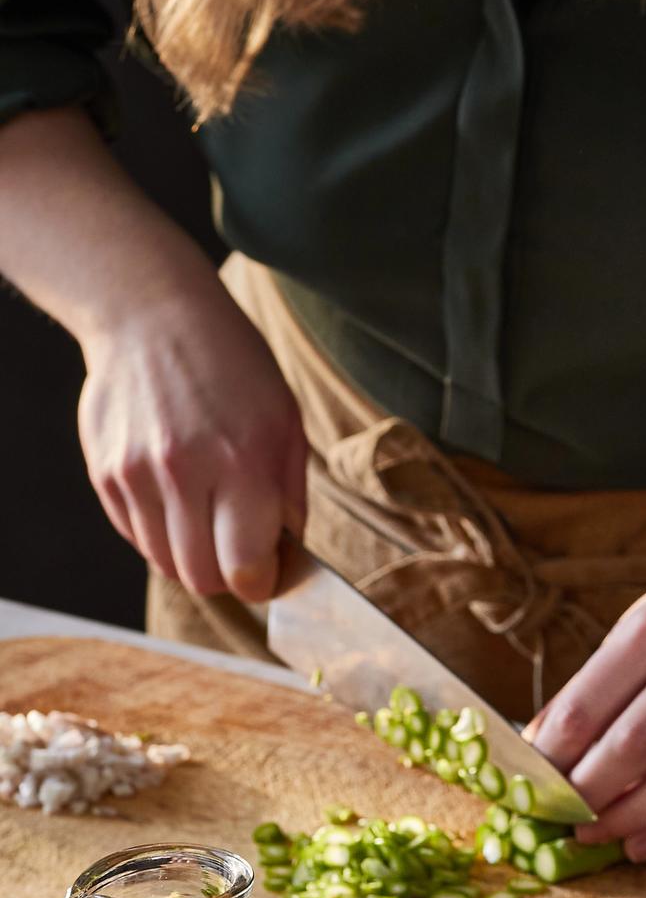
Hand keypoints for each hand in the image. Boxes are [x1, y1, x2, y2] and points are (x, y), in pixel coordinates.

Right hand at [77, 281, 306, 603]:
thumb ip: (289, 500)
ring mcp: (136, 474)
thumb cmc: (233, 370)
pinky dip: (161, 534)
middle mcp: (183, 472)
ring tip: (210, 520)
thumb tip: (285, 560)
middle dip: (227, 577)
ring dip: (192, 558)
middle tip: (240, 550)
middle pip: (202, 578)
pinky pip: (137, 537)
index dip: (261, 581)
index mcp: (242, 463)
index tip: (268, 570)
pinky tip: (178, 498)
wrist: (152, 316)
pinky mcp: (105, 473)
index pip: (245, 569)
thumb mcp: (286, 426)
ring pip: (165, 563)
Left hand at [527, 560, 645, 862]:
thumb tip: (538, 753)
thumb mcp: (636, 631)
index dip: (550, 759)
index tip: (528, 788)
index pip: (586, 709)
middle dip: (587, 795)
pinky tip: (640, 843)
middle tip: (559, 819)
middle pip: (632, 747)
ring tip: (595, 836)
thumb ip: (592, 690)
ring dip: (628, 818)